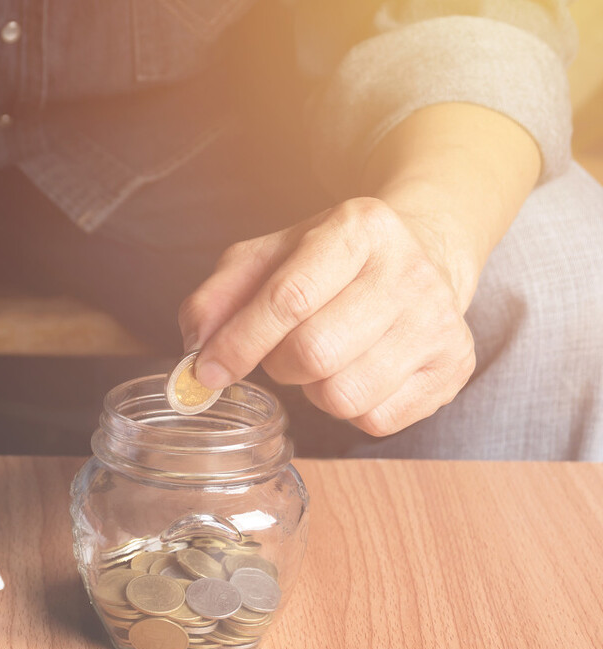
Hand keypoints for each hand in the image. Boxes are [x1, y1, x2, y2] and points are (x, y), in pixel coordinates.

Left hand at [178, 197, 476, 435]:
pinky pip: (377, 419)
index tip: (206, 371)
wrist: (421, 256)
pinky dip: (350, 409)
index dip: (239, 342)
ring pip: (344, 394)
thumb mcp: (269, 258)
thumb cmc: (329, 262)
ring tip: (321, 361)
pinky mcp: (454, 368)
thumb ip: (220, 295)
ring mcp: (439, 322)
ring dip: (313, 390)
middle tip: (279, 353)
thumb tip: (194, 347)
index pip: (289, 297)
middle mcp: (409, 271)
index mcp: (358, 228)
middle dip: (277, 365)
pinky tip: (355, 373)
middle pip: (314, 352)